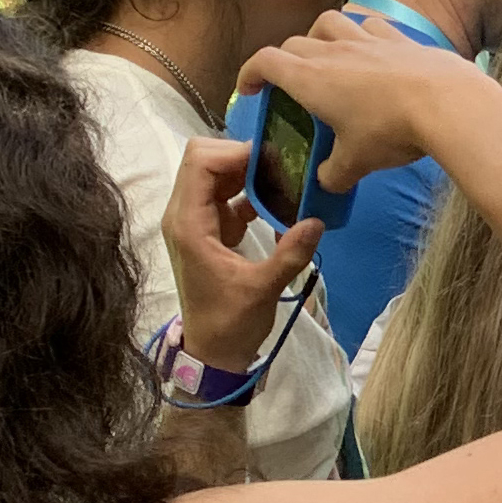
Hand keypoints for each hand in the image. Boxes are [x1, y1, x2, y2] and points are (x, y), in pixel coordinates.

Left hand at [164, 135, 318, 370]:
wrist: (213, 351)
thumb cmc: (230, 323)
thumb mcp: (263, 289)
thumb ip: (289, 253)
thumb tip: (316, 220)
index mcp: (189, 224)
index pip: (200, 162)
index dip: (235, 151)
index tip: (274, 159)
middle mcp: (184, 215)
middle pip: (203, 159)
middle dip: (242, 156)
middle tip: (281, 168)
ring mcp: (195, 220)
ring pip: (214, 173)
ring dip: (247, 172)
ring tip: (284, 181)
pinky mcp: (209, 229)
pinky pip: (225, 194)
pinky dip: (250, 191)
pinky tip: (278, 203)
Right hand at [231, 9, 458, 191]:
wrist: (448, 103)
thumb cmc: (391, 132)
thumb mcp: (356, 163)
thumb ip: (334, 173)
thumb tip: (327, 183)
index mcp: (310, 78)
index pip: (266, 61)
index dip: (251, 72)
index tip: (248, 89)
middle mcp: (333, 50)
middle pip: (295, 42)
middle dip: (285, 59)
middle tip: (290, 82)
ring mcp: (369, 39)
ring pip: (331, 22)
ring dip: (320, 35)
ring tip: (327, 55)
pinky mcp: (402, 38)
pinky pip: (372, 25)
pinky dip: (364, 33)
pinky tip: (373, 50)